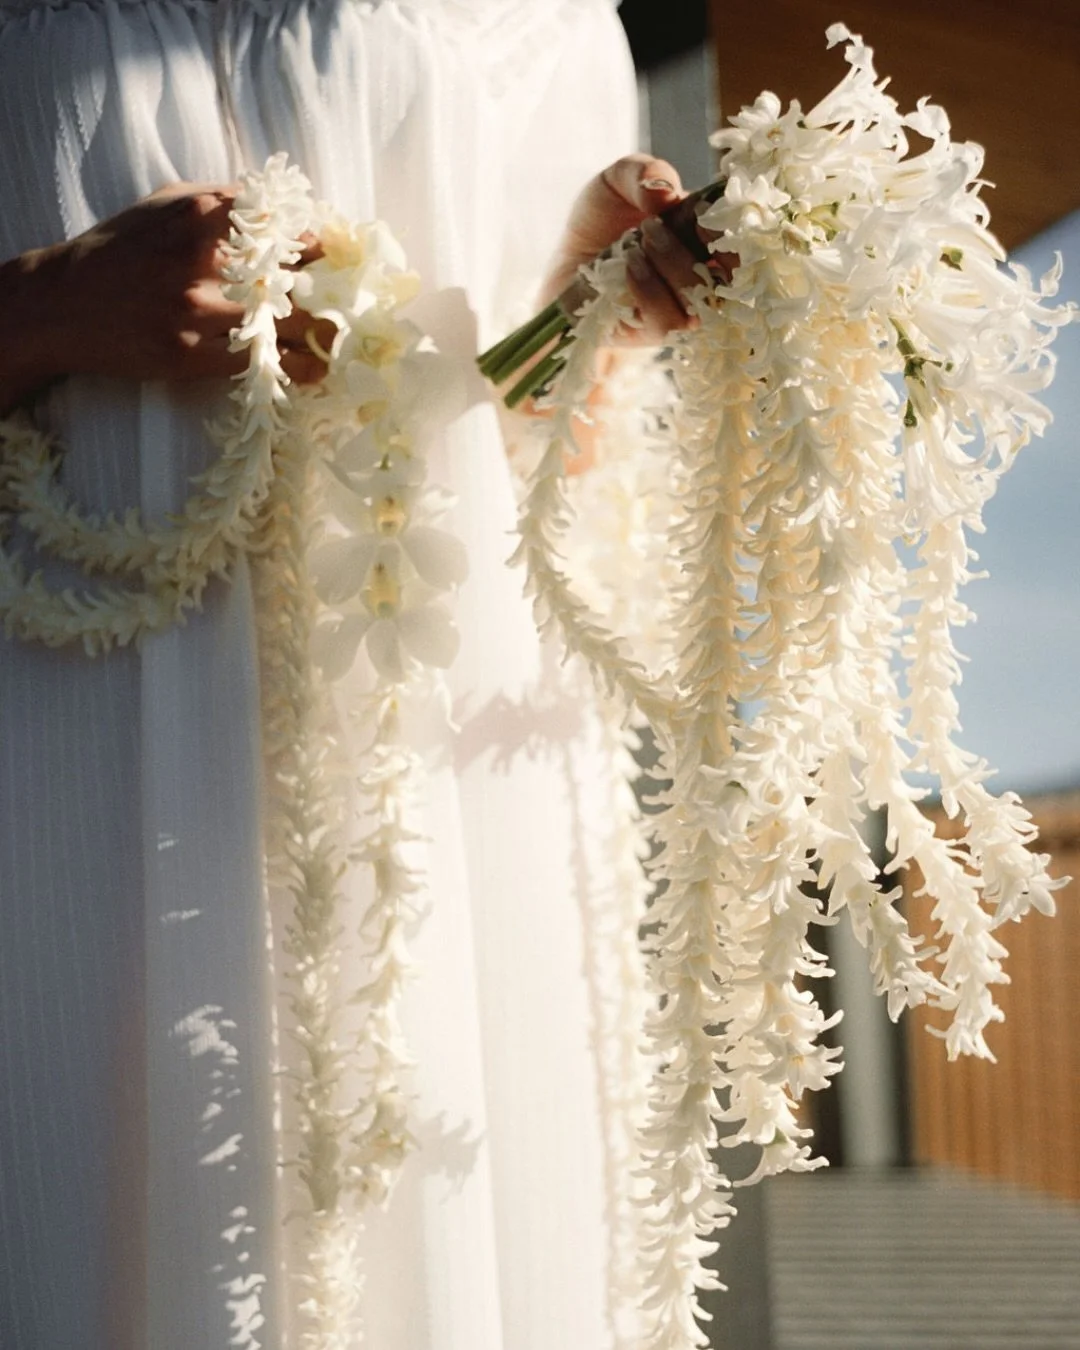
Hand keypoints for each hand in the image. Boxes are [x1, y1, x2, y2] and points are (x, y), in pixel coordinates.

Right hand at [0, 182, 334, 411]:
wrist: (65, 305)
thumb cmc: (120, 250)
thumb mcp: (164, 205)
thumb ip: (219, 200)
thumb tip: (275, 201)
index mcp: (202, 217)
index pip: (280, 224)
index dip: (317, 241)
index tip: (337, 253)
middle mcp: (205, 264)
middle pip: (291, 277)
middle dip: (326, 291)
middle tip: (347, 299)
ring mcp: (199, 312)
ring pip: (282, 326)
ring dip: (319, 336)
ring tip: (337, 340)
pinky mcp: (193, 355)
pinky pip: (258, 362)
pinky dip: (293, 368)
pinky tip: (314, 371)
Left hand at [539, 154, 731, 343]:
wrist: (566, 268)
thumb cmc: (600, 223)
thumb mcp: (616, 182)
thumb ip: (642, 172)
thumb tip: (666, 192)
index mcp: (708, 232)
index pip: (745, 233)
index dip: (734, 224)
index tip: (701, 212)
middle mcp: (705, 270)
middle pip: (735, 269)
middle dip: (707, 244)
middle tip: (659, 224)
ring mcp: (685, 305)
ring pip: (703, 296)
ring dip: (672, 263)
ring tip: (638, 242)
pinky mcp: (658, 332)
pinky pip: (669, 319)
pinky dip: (649, 289)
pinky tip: (629, 267)